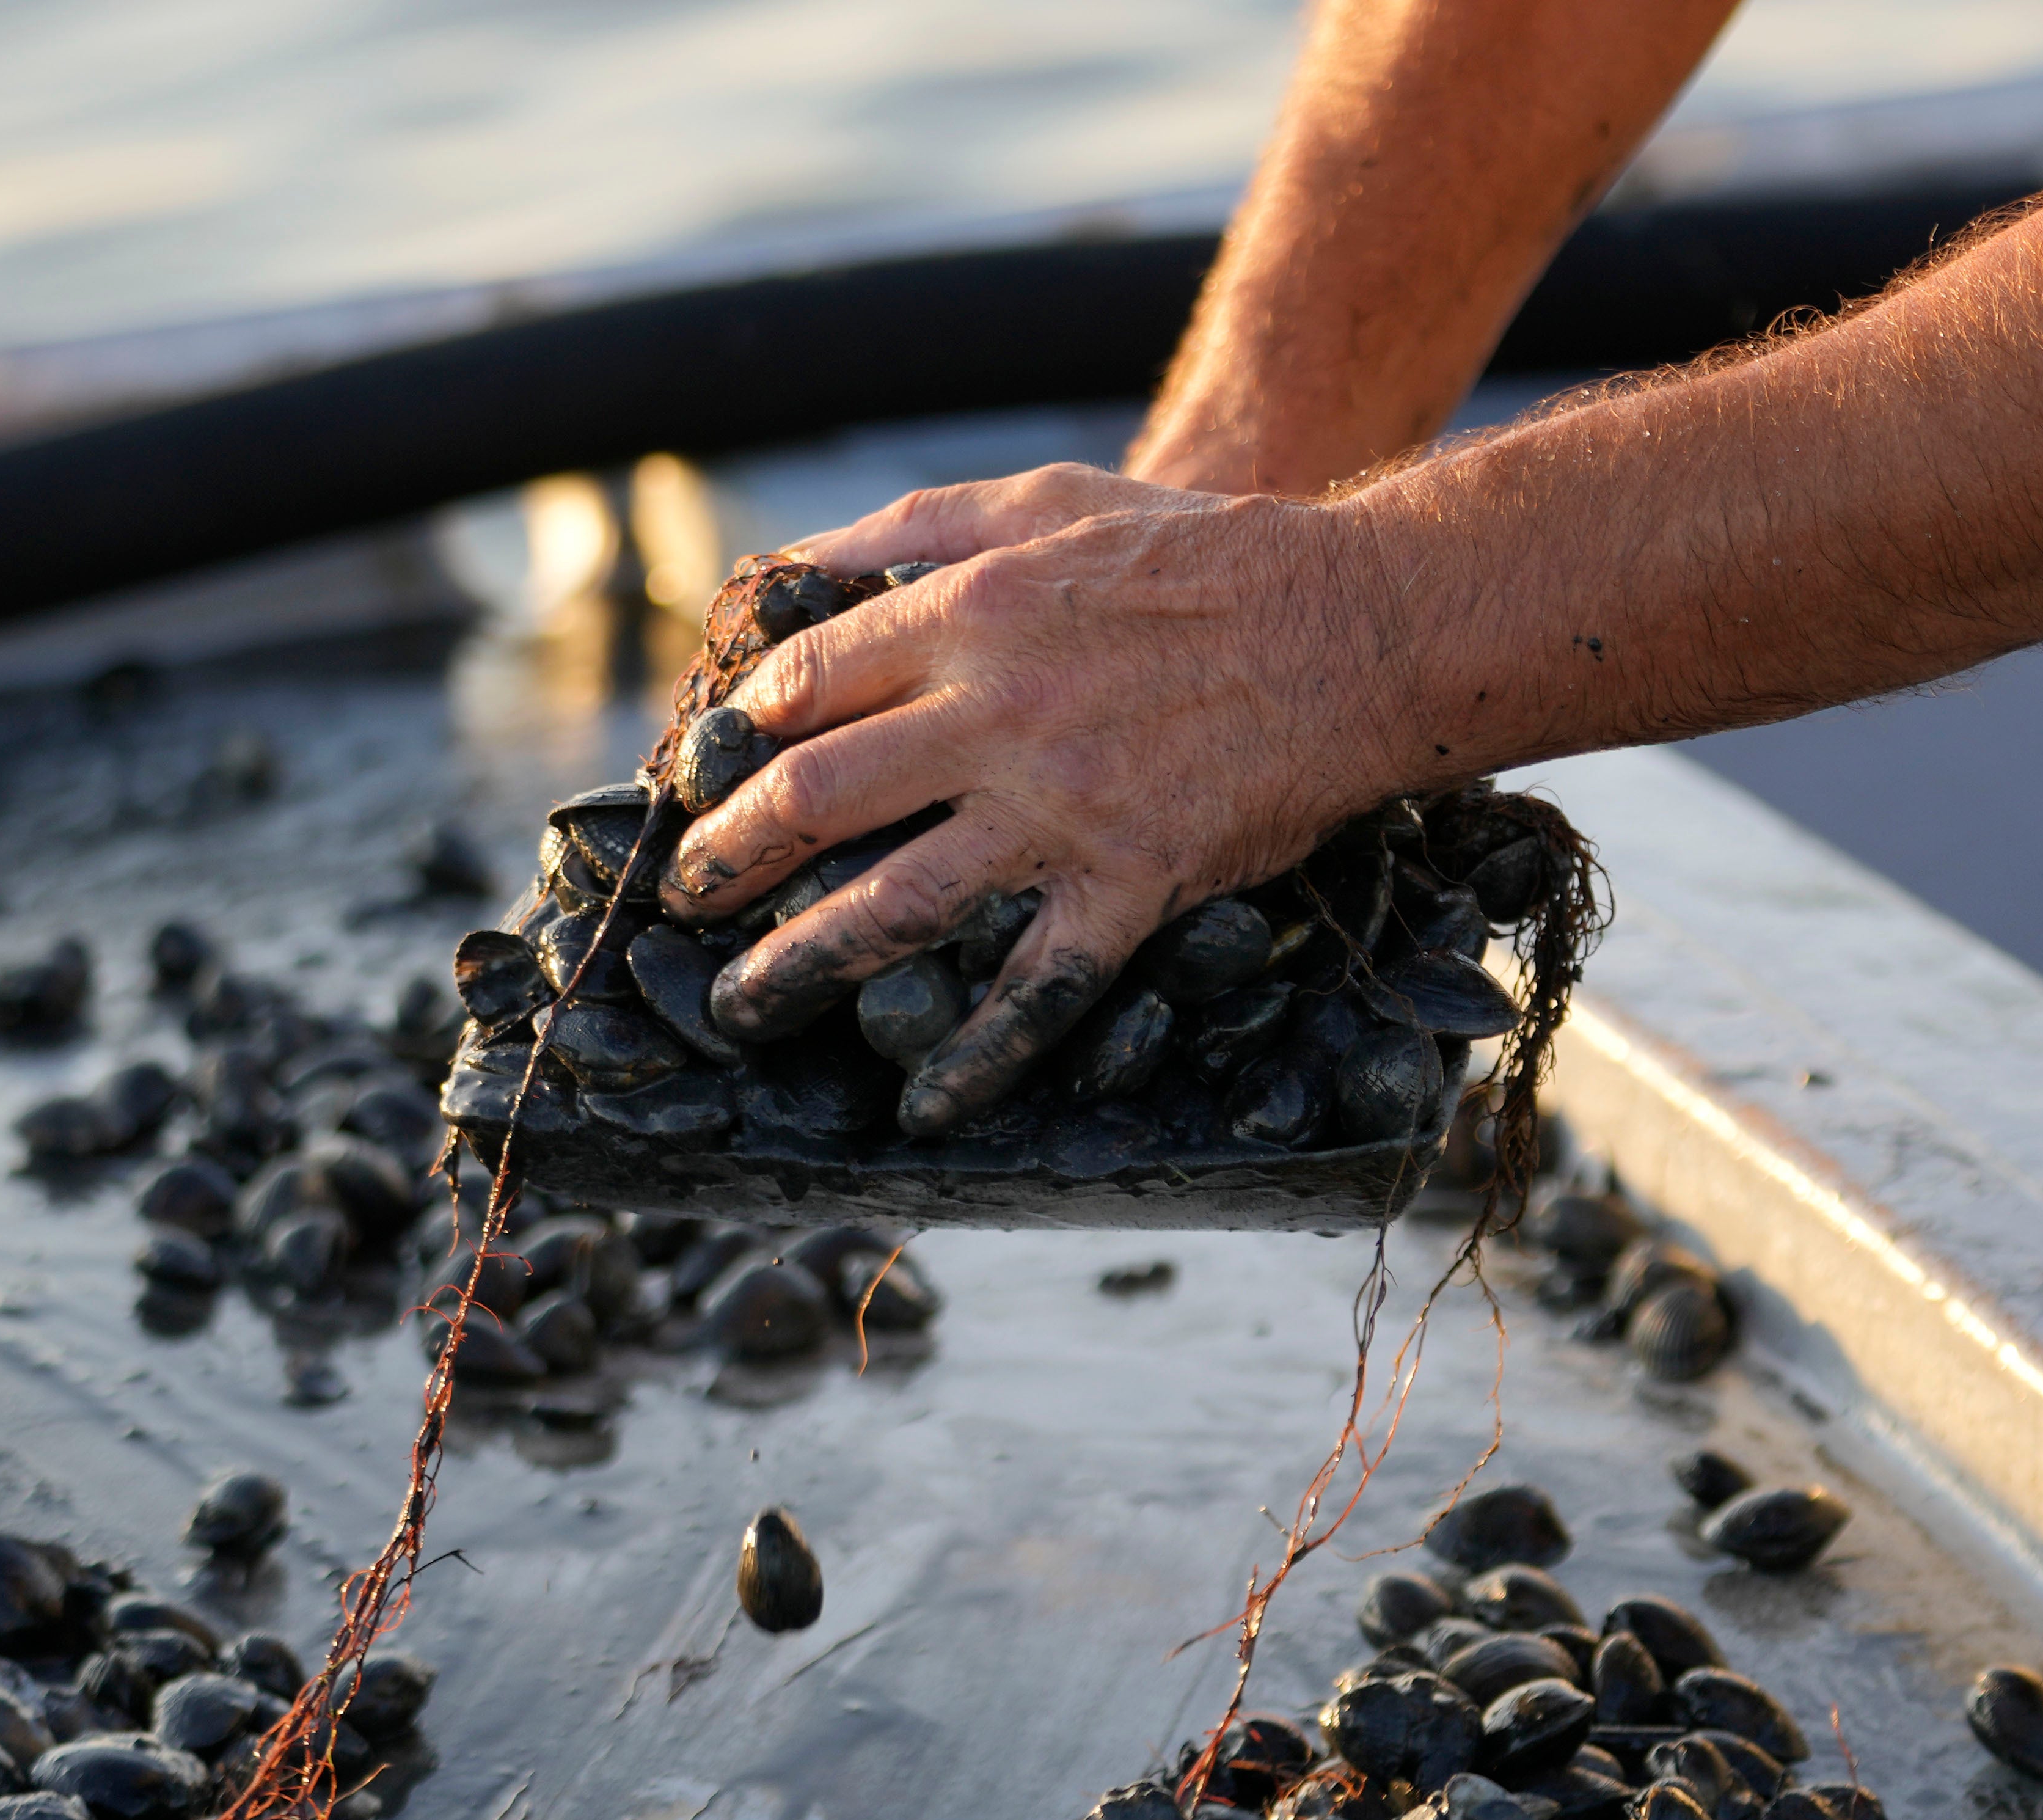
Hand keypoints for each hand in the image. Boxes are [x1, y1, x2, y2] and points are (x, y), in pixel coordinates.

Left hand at [658, 466, 1419, 1136]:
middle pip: (817, 800)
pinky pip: (1035, 987)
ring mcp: (1059, 810)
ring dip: (800, 964)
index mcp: (966, 614)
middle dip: (730, 859)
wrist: (1355, 624)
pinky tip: (926, 1103)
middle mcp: (993, 716)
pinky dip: (977, 1054)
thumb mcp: (1048, 493)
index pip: (802, 687)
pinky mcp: (1129, 883)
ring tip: (739, 1005)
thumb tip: (801, 559)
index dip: (733, 740)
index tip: (701, 780)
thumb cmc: (1203, 552)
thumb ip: (919, 523)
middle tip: (687, 898)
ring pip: (895, 904)